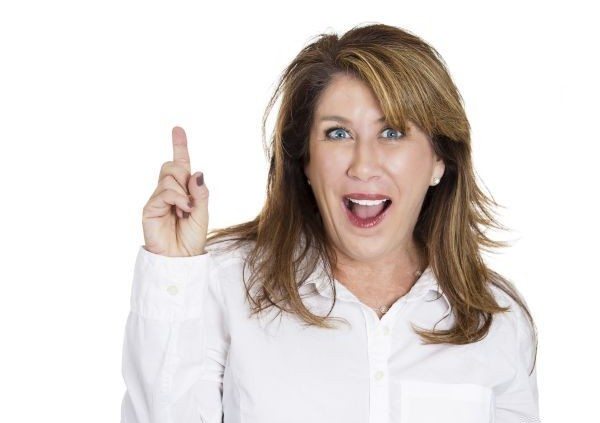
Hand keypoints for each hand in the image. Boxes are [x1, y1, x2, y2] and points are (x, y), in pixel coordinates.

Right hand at [142, 126, 208, 256]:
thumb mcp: (203, 213)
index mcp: (182, 191)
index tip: (178, 129)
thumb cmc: (192, 238)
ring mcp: (157, 199)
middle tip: (191, 198)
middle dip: (184, 174)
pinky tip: (182, 210)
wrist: (180, 258)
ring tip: (186, 210)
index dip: (179, 146)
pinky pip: (165, 191)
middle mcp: (167, 192)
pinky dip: (178, 198)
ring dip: (184, 192)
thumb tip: (197, 172)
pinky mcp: (150, 208)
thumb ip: (201, 193)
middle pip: (173, 166)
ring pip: (169, 177)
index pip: (180, 164)